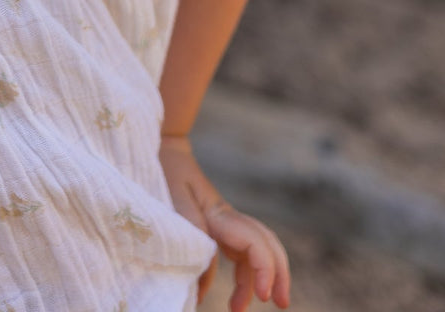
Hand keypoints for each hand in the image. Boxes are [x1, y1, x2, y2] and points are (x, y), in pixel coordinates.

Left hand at [159, 137, 290, 311]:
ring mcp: (226, 221)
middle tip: (281, 305)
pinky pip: (241, 251)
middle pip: (267, 245)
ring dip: (257, 279)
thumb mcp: (172, 202)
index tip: (262, 296)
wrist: (164, 149)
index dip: (265, 270)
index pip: (255, 242)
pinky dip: (243, 273)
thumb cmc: (165, 172)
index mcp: (219, 213)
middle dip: (278, 275)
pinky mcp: (218, 225)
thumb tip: (202, 285)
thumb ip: (191, 238)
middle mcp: (229, 217)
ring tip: (241, 309)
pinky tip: (231, 291)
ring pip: (255, 251)